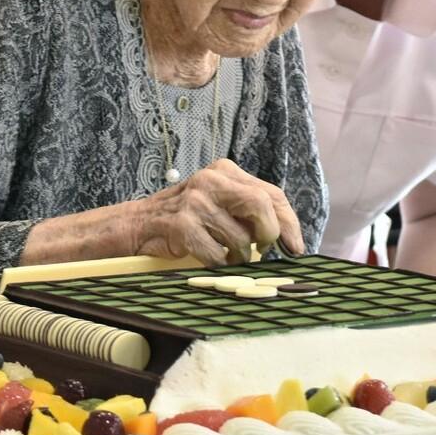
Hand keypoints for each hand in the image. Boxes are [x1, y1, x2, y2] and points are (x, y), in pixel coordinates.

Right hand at [129, 159, 303, 265]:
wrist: (140, 224)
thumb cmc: (189, 216)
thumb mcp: (220, 201)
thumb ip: (249, 209)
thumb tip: (287, 235)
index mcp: (226, 170)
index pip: (271, 193)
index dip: (289, 222)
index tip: (295, 247)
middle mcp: (211, 180)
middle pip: (261, 205)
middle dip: (269, 234)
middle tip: (264, 250)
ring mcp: (195, 202)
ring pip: (240, 238)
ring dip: (240, 256)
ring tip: (228, 254)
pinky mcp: (182, 225)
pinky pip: (217, 255)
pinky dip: (219, 264)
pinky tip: (211, 257)